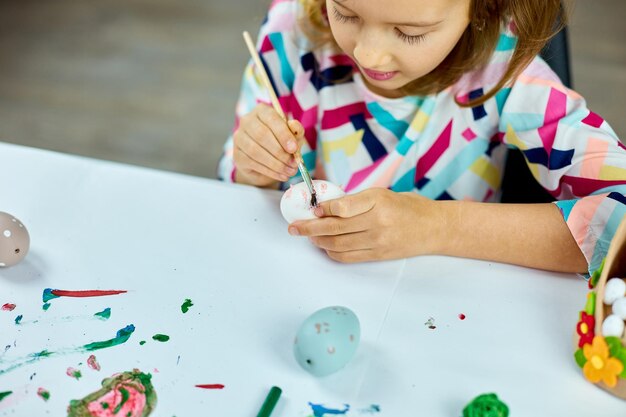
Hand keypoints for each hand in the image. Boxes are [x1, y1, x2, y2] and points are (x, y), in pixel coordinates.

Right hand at [233, 103, 304, 187]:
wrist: (265, 161)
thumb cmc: (281, 143)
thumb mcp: (293, 136)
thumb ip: (296, 130)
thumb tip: (294, 126)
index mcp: (262, 111)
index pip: (271, 118)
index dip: (283, 134)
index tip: (294, 148)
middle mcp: (247, 121)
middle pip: (262, 135)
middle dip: (280, 151)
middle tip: (293, 163)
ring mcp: (239, 138)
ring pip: (256, 151)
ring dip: (276, 164)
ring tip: (289, 171)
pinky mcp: (237, 154)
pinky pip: (252, 163)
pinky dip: (269, 171)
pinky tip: (280, 175)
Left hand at [288, 188, 440, 261]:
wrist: (434, 228)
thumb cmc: (408, 207)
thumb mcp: (382, 194)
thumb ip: (357, 201)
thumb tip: (327, 207)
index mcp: (377, 201)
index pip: (342, 207)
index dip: (323, 209)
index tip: (313, 209)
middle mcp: (377, 221)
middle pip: (335, 228)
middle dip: (310, 228)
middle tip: (294, 227)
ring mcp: (377, 240)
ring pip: (338, 244)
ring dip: (318, 241)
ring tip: (307, 237)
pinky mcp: (378, 255)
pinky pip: (348, 256)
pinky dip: (332, 252)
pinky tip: (325, 246)